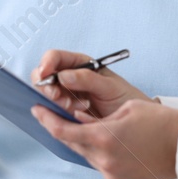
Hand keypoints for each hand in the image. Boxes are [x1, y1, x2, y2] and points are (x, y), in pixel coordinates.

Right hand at [30, 49, 150, 120]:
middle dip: (47, 86)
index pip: (55, 58)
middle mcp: (70, 78)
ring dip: (56, 102)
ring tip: (77, 108)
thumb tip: (63, 75)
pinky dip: (60, 114)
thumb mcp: (110, 87)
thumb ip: (88, 79)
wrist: (134, 121)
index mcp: (80, 64)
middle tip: (58, 97)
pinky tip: (77, 115)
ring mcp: (67, 95)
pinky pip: (53, 111)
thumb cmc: (125, 99)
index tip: (45, 74)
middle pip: (44, 76)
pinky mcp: (66, 112)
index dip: (46, 64)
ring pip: (46, 95)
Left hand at [31, 99, 177, 178]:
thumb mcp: (126, 108)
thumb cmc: (161, 122)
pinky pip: (102, 166)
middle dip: (67, 129)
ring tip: (101, 129)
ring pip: (87, 156)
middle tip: (60, 115)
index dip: (46, 120)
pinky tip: (116, 145)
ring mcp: (111, 175)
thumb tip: (77, 120)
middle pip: (73, 144)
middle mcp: (104, 161)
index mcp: (103, 138)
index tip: (36, 110)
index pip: (62, 131)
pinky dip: (102, 155)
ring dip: (87, 143)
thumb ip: (96, 116)